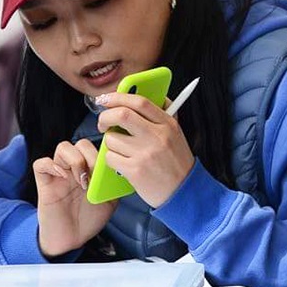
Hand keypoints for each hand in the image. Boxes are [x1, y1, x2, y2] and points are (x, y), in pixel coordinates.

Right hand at [33, 138, 116, 257]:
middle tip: (95, 175)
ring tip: (81, 180)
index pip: (95, 148)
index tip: (109, 167)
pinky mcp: (44, 183)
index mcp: (89, 171)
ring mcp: (58, 175)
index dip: (102, 152)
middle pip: (80, 143)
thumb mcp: (109, 202)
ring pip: (63, 148)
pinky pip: (41, 164)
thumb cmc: (88, 221)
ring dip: (75, 160)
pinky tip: (63, 178)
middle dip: (91, 156)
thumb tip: (120, 171)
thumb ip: (113, 185)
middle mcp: (74, 169)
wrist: (71, 239)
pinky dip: (52, 166)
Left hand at [95, 92, 195, 207]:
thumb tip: (140, 94)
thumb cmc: (176, 162)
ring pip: (111, 139)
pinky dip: (111, 159)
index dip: (118, 96)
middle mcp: (157, 136)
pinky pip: (110, 157)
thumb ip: (160, 115)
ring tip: (121, 150)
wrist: (183, 191)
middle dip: (105, 117)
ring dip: (110, 143)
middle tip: (103, 123)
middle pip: (121, 115)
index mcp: (167, 124)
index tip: (105, 99)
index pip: (140, 102)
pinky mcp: (135, 170)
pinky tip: (122, 163)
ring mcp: (145, 154)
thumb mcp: (175, 134)